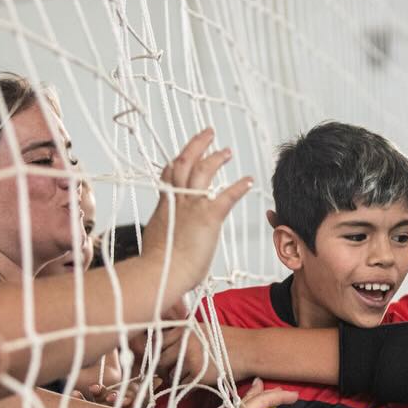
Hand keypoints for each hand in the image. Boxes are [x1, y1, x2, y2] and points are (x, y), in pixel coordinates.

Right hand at [140, 129, 251, 299]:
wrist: (160, 273)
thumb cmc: (158, 269)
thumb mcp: (158, 248)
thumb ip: (165, 244)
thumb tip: (167, 256)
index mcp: (164, 208)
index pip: (169, 176)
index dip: (177, 161)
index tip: (184, 154)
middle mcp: (176, 201)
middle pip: (183, 162)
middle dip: (196, 145)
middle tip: (208, 133)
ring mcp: (192, 207)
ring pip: (203, 171)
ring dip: (216, 158)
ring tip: (227, 151)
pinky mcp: (208, 217)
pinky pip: (227, 196)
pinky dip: (239, 187)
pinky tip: (249, 181)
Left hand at [155, 321, 216, 384]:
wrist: (244, 351)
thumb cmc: (221, 341)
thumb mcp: (199, 329)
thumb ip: (180, 334)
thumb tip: (158, 346)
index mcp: (183, 329)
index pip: (157, 342)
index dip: (157, 353)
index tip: (161, 359)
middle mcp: (184, 342)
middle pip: (161, 360)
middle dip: (162, 370)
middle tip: (168, 373)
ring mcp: (191, 358)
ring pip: (170, 375)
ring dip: (175, 380)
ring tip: (185, 377)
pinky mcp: (198, 373)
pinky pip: (182, 385)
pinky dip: (186, 387)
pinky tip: (195, 382)